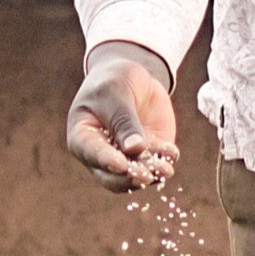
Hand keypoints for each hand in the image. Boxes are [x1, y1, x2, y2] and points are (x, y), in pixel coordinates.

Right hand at [66, 40, 179, 191]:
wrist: (133, 78)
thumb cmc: (113, 82)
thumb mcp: (115, 94)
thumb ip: (123, 121)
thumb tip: (135, 149)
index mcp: (82, 139)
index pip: (92, 155)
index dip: (106, 162)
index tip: (122, 165)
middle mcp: (102, 155)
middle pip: (112, 177)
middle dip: (130, 177)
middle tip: (145, 176)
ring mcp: (126, 157)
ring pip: (136, 175)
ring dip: (151, 174)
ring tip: (165, 169)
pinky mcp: (149, 153)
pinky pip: (156, 163)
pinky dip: (164, 161)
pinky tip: (171, 152)